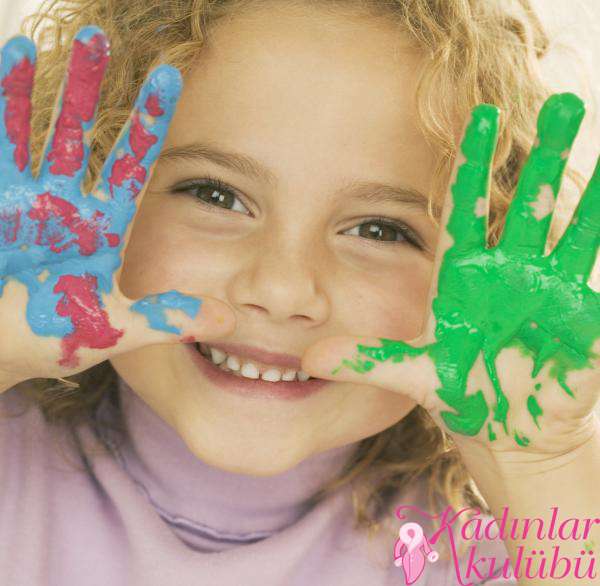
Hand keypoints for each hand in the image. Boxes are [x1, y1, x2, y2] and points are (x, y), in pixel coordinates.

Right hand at [0, 26, 233, 385]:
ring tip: (48, 41)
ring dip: (43, 88)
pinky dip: (3, 106)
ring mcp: (29, 200)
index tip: (170, 78)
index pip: (133, 166)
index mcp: (103, 229)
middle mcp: (68, 206)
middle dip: (88, 88)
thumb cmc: (53, 339)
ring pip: (38, 131)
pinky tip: (11, 57)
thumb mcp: (115, 327)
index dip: (148, 124)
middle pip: (82, 136)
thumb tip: (230, 319)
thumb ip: (167, 319)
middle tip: (99, 36)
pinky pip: (1, 145)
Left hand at [302, 93, 599, 457]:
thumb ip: (369, 360)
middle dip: (545, 160)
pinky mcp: (578, 322)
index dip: (471, 167)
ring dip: (591, 195)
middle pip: (527, 208)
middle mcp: (509, 275)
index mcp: (465, 279)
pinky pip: (595, 282)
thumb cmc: (459, 392)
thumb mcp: (412, 374)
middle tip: (562, 104)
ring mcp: (547, 294)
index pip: (466, 212)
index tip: (478, 117)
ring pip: (571, 234)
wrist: (506, 429)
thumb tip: (312, 359)